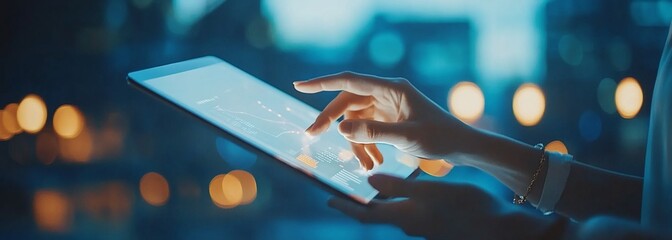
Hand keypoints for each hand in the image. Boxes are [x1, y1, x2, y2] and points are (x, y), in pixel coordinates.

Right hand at [294, 72, 474, 168]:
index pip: (350, 81)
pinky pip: (367, 129)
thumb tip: (340, 128)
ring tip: (365, 164)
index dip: (322, 83)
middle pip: (348, 101)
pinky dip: (365, 145)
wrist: (462, 146)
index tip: (299, 86)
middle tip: (311, 135)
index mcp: (392, 88)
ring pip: (356, 119)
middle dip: (331, 119)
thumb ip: (373, 133)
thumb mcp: (406, 137)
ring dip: (355, 142)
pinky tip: (372, 162)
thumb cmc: (440, 137)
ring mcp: (387, 105)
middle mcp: (387, 93)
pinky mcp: (389, 118)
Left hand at [329, 174, 558, 238]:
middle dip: (358, 202)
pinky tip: (402, 185)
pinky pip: (409, 208)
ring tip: (369, 180)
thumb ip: (399, 187)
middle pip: (376, 213)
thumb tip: (369, 182)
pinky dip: (398, 197)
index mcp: (404, 217)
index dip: (345, 206)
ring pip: (393, 210)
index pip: (365, 214)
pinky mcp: (435, 221)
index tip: (327, 199)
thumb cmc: (465, 207)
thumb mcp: (430, 192)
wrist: (497, 227)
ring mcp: (423, 224)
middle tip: (342, 188)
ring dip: (378, 198)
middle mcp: (409, 223)